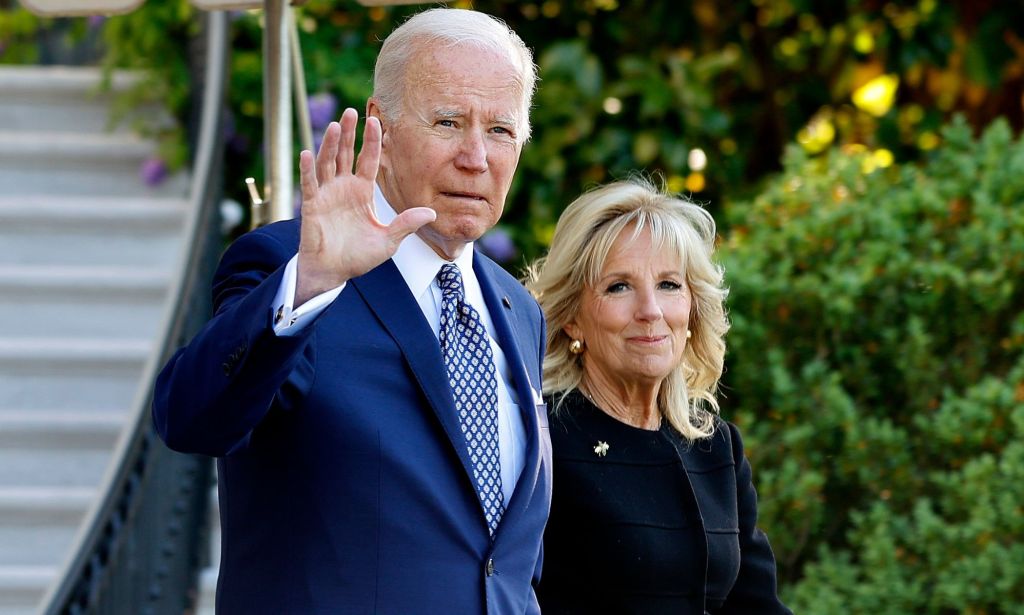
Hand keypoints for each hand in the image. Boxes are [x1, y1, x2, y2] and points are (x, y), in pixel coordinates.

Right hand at [295, 108, 435, 305]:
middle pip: (346, 154)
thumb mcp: (388, 241)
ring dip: (330, 145)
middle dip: (348, 134)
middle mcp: (344, 188)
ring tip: (335, 125)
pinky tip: (308, 153)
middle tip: (351, 112)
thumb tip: (432, 213)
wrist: (333, 273)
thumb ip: (406, 224)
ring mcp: (327, 195)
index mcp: (362, 192)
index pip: (368, 160)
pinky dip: (308, 169)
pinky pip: (309, 184)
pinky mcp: (312, 206)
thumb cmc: (358, 257)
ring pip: (327, 163)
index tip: (377, 122)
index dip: (372, 142)